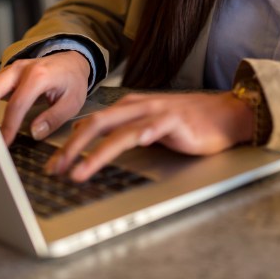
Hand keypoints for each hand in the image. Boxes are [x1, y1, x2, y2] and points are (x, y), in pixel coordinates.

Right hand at [0, 51, 89, 144]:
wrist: (71, 61)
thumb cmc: (72, 81)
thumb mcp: (72, 102)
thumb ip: (54, 118)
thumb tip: (34, 132)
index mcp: (38, 75)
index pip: (17, 103)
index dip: (8, 125)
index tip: (3, 142)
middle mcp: (20, 69)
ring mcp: (11, 70)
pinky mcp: (6, 75)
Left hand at [45, 91, 254, 181]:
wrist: (226, 114)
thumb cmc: (189, 123)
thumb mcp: (149, 124)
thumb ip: (123, 129)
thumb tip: (90, 138)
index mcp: (129, 107)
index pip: (91, 123)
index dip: (68, 143)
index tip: (53, 165)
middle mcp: (139, 106)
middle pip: (96, 124)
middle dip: (71, 147)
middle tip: (54, 169)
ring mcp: (157, 113)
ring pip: (118, 131)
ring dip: (95, 153)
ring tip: (79, 172)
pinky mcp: (175, 122)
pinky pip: (154, 128)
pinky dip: (142, 134)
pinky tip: (134, 143)